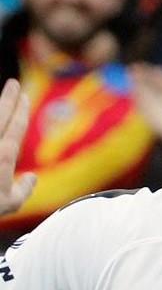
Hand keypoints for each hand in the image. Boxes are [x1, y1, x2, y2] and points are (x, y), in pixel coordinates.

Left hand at [0, 79, 34, 215]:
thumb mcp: (9, 205)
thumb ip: (23, 190)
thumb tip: (31, 178)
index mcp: (3, 157)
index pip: (15, 126)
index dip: (20, 110)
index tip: (23, 96)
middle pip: (0, 115)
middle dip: (8, 98)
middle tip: (13, 84)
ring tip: (0, 97)